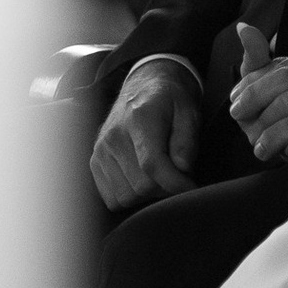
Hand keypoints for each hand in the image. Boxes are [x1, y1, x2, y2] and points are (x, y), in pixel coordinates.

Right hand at [89, 58, 201, 211]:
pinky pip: (112, 199)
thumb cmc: (170, 102)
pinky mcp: (95, 163)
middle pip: (141, 185)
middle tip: (178, 177)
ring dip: (149, 195)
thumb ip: (187, 140)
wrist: (144, 89)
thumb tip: (182, 168)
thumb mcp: (188, 112)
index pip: (153, 164)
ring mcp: (100, 151)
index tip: (192, 186)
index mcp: (138, 119)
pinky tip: (143, 180)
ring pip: (127, 197)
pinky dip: (131, 197)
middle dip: (166, 188)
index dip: (176, 183)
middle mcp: (114, 136)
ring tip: (161, 176)